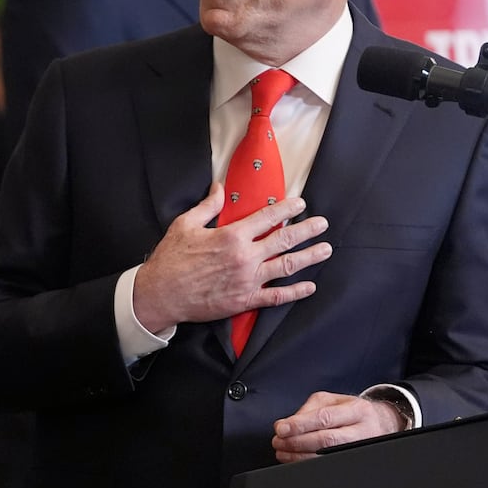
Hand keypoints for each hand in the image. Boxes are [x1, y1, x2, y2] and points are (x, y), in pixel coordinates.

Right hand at [133, 183, 331, 331]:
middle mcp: (245, 257)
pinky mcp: (244, 300)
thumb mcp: (185, 224)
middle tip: (322, 224)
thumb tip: (219, 187)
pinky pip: (276, 297)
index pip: (267, 217)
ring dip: (309, 257)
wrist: (161, 294)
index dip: (287, 208)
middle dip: (307, 230)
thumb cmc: (171, 259)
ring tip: (325, 250)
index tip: (301, 203)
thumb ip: (207, 206)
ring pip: (287, 266)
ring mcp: (247, 280)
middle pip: (284, 240)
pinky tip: (309, 286)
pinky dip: (295, 292)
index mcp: (232, 236)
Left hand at [272, 391, 407, 462]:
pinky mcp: (355, 463)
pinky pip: (330, 466)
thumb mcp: (333, 401)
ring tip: (283, 452)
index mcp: (357, 410)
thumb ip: (309, 409)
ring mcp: (361, 450)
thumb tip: (287, 424)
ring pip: (328, 457)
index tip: (281, 428)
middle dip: (297, 442)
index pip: (325, 418)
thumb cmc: (352, 412)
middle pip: (327, 440)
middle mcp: (362, 430)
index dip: (300, 424)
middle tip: (278, 442)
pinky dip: (309, 465)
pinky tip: (296, 461)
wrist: (380, 424)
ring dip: (299, 456)